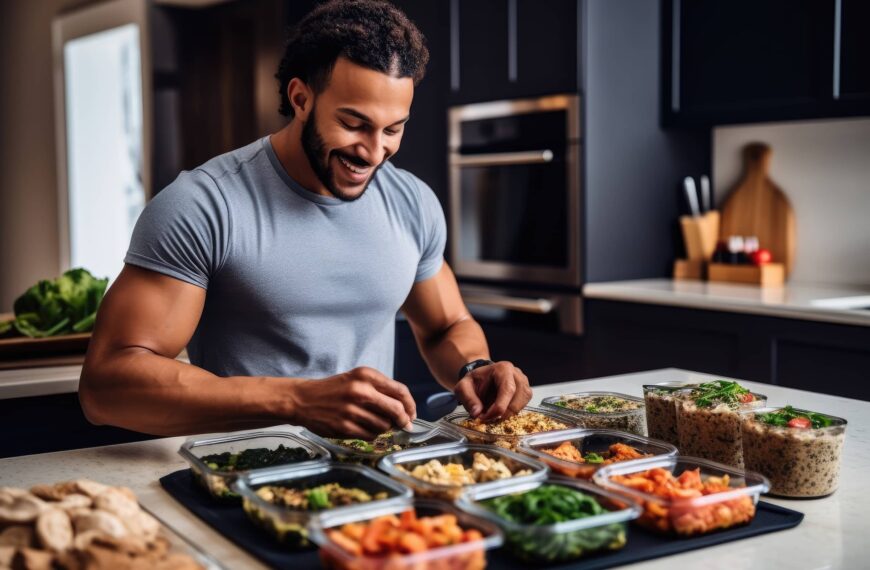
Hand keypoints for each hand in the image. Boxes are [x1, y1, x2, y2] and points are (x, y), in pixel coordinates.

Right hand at [289, 367, 415, 438]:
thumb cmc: (334, 390)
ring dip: (385, 428)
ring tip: (376, 424)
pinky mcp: (344, 426)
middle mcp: (360, 390)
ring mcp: (352, 410)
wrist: (303, 399)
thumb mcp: (356, 379)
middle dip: (404, 420)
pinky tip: (365, 429)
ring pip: (384, 425)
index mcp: (365, 375)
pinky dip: (372, 435)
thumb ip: (380, 390)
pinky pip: (370, 435)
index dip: (410, 405)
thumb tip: (405, 410)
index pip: (400, 391)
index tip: (412, 413)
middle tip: (405, 425)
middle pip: (396, 410)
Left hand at [453, 361, 530, 421]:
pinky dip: (511, 413)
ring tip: (493, 412)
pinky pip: (523, 407)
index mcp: (503, 369)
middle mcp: (517, 374)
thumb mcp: (464, 387)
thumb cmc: (475, 381)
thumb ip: (468, 399)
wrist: (482, 378)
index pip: (508, 390)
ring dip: (507, 414)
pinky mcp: (526, 392)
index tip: (486, 417)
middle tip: (488, 418)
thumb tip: (477, 413)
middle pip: (517, 399)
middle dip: (502, 414)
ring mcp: (524, 383)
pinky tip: (501, 410)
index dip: (498, 407)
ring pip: (521, 405)